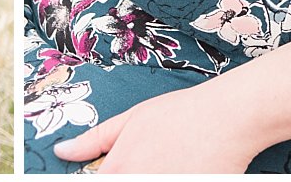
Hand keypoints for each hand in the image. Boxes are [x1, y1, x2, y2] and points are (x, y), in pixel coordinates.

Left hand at [52, 85, 262, 173]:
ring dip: (151, 179)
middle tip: (146, 164)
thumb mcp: (131, 119)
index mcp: (119, 170)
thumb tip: (63, 152)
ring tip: (168, 164)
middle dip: (129, 175)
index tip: (100, 173)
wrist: (227, 118)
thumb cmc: (180, 114)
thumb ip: (94, 140)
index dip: (96, 178)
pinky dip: (173, 180)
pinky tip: (180, 169)